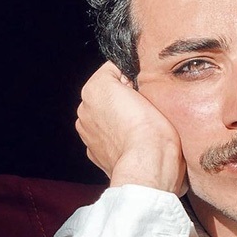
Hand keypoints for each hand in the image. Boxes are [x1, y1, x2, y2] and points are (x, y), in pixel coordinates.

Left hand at [75, 61, 186, 194]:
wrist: (149, 167)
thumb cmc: (152, 132)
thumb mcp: (149, 88)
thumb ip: (135, 77)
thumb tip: (134, 79)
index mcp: (95, 88)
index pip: (116, 69)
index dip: (134, 77)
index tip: (144, 89)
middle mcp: (85, 108)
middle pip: (109, 94)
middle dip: (125, 98)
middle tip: (146, 109)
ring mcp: (87, 132)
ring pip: (106, 115)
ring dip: (120, 118)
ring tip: (141, 127)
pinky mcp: (93, 152)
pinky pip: (106, 136)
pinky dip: (117, 137)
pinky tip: (133, 142)